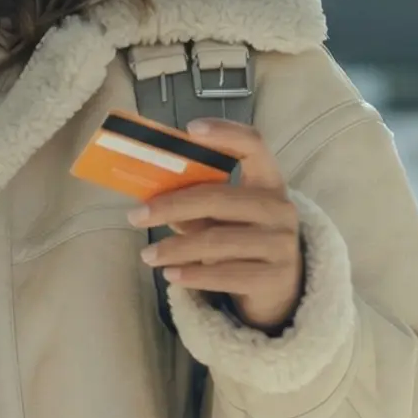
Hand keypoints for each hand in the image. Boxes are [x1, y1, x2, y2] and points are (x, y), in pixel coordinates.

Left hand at [128, 118, 303, 332]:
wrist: (280, 288)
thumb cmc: (243, 239)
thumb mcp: (223, 218)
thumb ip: (196, 204)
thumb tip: (151, 199)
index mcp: (268, 182)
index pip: (254, 146)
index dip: (225, 133)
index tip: (190, 129)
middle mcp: (280, 208)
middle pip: (219, 198)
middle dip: (172, 206)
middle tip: (136, 216)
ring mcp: (282, 244)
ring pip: (217, 241)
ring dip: (175, 248)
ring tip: (148, 255)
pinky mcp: (275, 278)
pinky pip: (225, 275)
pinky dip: (193, 275)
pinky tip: (171, 275)